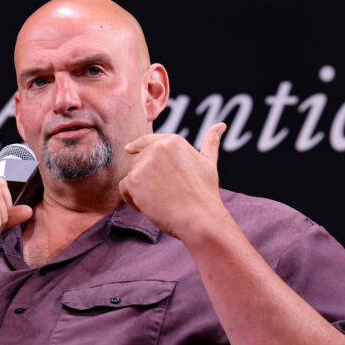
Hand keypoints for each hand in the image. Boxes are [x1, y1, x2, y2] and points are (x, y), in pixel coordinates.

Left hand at [119, 122, 228, 240]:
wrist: (200, 218)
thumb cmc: (205, 195)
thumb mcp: (209, 164)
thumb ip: (210, 143)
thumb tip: (221, 125)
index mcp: (174, 141)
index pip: (147, 141)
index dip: (138, 146)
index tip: (129, 149)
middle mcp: (158, 148)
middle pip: (138, 160)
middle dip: (145, 177)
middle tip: (163, 194)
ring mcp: (144, 163)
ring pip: (131, 175)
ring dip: (140, 189)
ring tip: (159, 201)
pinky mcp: (134, 180)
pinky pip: (124, 189)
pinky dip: (132, 200)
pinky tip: (149, 207)